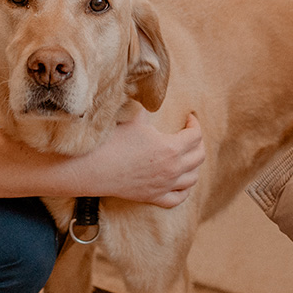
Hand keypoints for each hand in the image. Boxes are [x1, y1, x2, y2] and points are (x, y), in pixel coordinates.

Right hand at [87, 108, 204, 207]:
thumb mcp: (134, 117)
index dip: (194, 124)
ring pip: (193, 178)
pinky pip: (178, 198)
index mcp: (171, 148)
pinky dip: (185, 190)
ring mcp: (164, 185)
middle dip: (198, 142)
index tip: (189, 117)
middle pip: (199, 157)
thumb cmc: (113, 141)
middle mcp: (172, 169)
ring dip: (194, 165)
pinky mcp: (153, 197)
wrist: (94, 168)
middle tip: (190, 134)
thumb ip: (148, 106)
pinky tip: (182, 182)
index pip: (195, 135)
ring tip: (188, 155)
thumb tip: (151, 93)